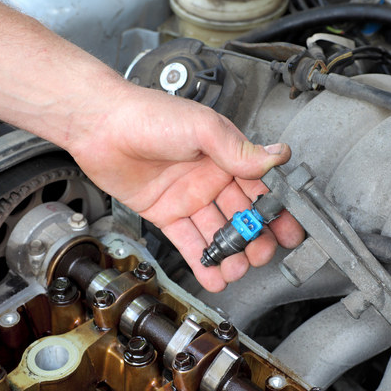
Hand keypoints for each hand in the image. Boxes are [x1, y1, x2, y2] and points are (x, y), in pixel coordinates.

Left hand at [66, 81, 304, 291]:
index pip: (260, 187)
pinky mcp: (165, 213)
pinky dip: (201, 260)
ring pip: (216, 232)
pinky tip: (214, 275)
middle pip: (241, 215)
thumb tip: (275, 157)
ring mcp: (187, 197)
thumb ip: (237, 148)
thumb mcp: (201, 127)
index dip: (276, 211)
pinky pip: (188, 240)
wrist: (101, 126)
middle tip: (262, 256)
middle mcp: (209, 177)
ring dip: (229, 253)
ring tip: (238, 270)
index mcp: (225, 154)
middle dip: (254, 238)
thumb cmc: (148, 115)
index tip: (290, 230)